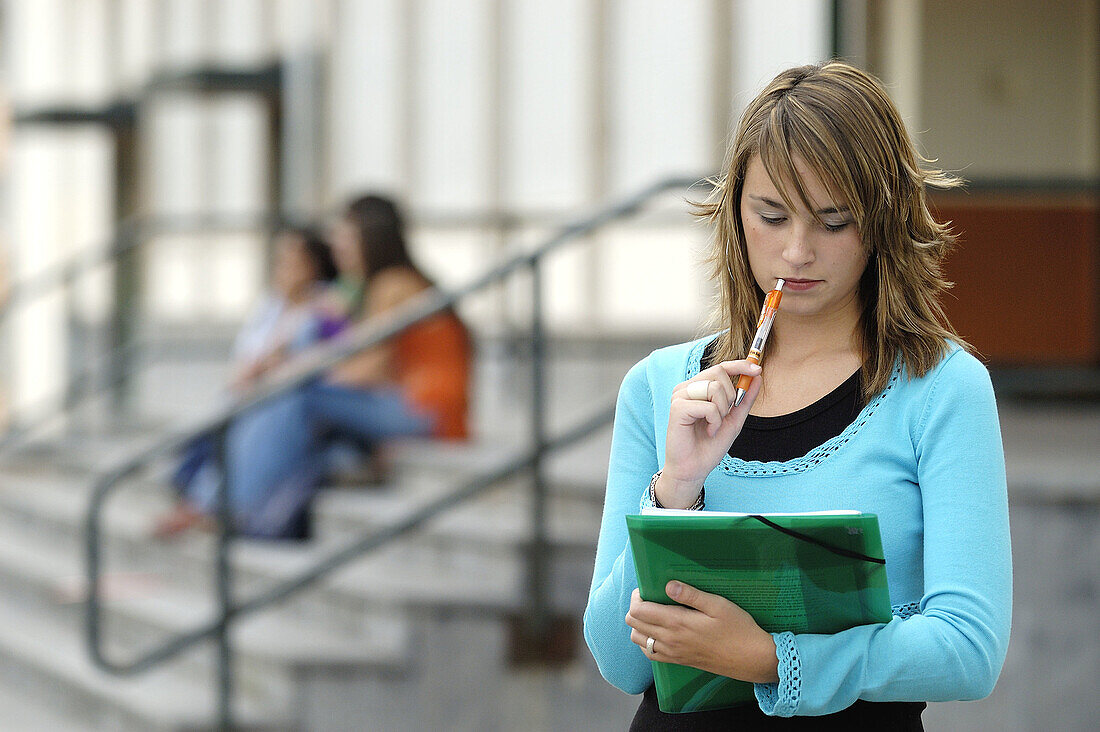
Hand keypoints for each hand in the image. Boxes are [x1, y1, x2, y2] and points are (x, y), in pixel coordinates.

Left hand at [625, 582, 777, 683]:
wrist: (751, 658)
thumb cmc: (738, 628)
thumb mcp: (718, 604)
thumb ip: (691, 594)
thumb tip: (668, 585)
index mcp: (678, 623)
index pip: (638, 611)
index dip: (637, 596)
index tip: (648, 588)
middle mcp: (670, 640)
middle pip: (633, 624)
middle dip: (636, 608)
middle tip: (651, 597)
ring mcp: (673, 653)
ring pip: (638, 640)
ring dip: (640, 625)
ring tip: (654, 613)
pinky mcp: (679, 661)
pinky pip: (650, 654)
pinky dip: (647, 641)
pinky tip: (660, 632)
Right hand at [658, 360, 761, 507]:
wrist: (694, 468)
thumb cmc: (710, 445)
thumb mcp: (734, 419)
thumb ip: (745, 398)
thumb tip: (758, 377)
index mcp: (698, 387)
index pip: (720, 367)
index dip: (740, 365)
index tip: (758, 369)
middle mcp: (687, 387)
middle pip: (718, 372)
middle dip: (731, 395)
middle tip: (725, 415)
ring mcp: (680, 396)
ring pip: (714, 388)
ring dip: (722, 411)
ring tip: (714, 426)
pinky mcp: (677, 407)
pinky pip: (708, 406)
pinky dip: (714, 421)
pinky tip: (708, 431)